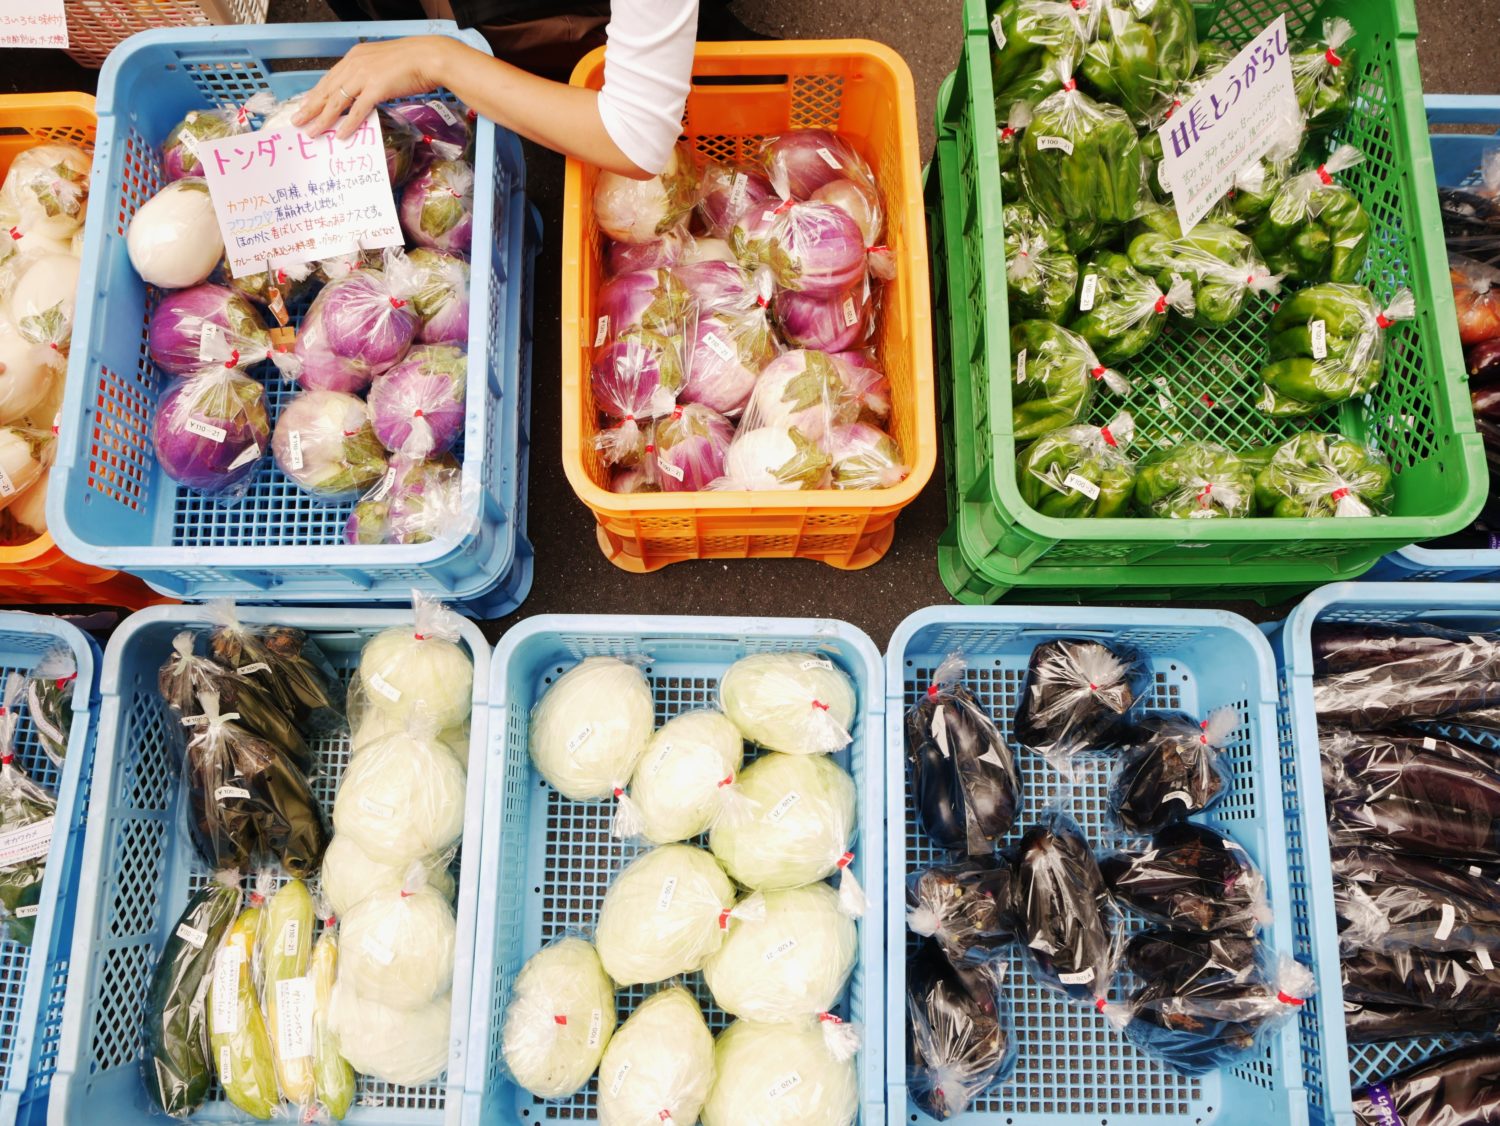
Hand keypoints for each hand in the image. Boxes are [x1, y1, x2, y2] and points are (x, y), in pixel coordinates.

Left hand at [293, 36, 454, 139]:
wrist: (429, 57)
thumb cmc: (413, 61)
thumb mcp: (384, 63)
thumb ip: (371, 75)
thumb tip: (367, 92)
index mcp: (356, 56)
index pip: (330, 78)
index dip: (316, 94)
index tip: (307, 105)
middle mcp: (355, 64)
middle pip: (327, 89)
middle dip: (311, 107)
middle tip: (297, 121)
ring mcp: (364, 76)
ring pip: (337, 101)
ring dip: (323, 119)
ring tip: (312, 132)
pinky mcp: (376, 88)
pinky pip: (358, 109)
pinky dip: (348, 123)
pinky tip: (340, 134)